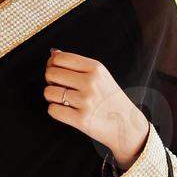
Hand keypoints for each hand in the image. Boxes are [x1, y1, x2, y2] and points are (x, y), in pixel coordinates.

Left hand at [44, 48, 148, 166]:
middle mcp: (90, 83)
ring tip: (63, 100)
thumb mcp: (100, 75)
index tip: (58, 71)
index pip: (60, 58)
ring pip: (49, 92)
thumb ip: (77, 64)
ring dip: (52, 97)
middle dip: (51, 80)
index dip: (53, 64)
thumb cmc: (110, 98)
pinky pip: (53, 110)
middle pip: (51, 73)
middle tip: (60, 87)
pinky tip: (66, 110)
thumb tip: (53, 53)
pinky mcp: (81, 119)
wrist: (127, 124)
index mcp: (95, 68)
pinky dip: (55, 110)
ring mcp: (85, 101)